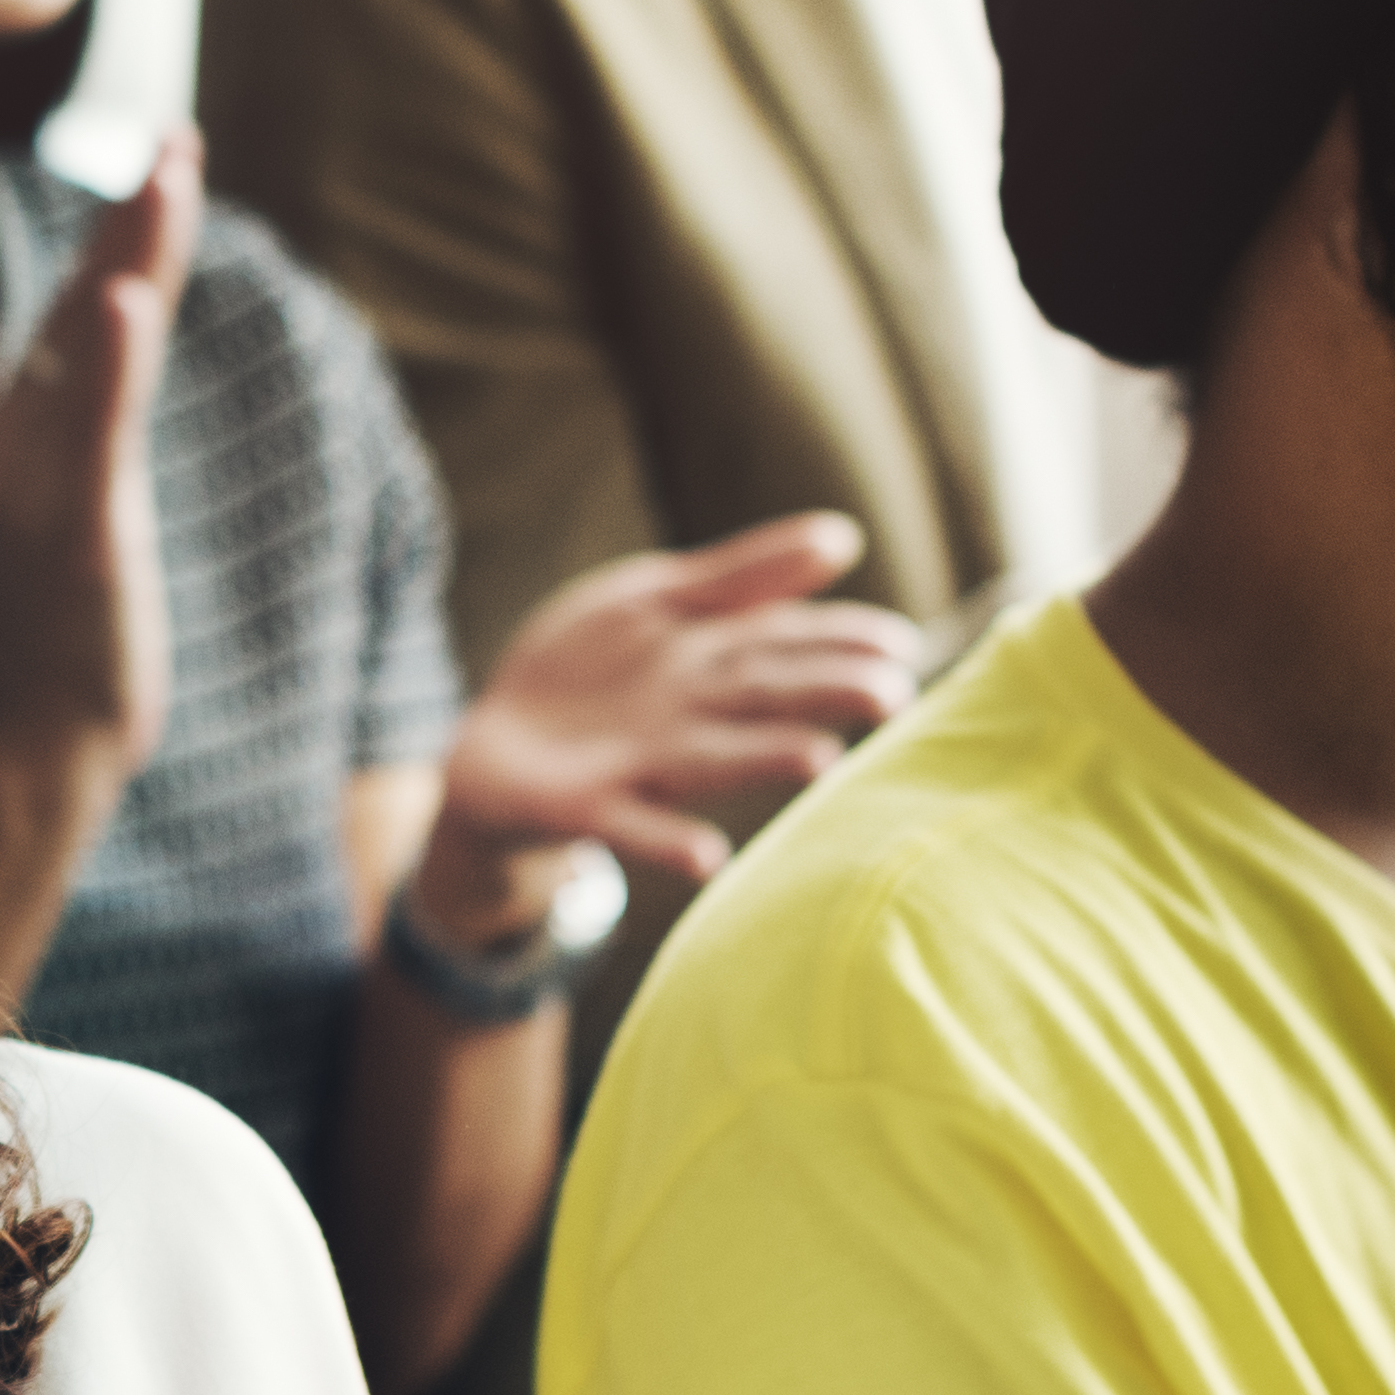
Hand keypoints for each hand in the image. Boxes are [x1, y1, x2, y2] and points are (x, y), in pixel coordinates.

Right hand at [0, 130, 199, 785]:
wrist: (40, 743)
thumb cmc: (61, 645)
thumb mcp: (70, 521)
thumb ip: (78, 448)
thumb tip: (96, 392)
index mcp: (27, 438)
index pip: (84, 319)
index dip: (123, 238)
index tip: (164, 159)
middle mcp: (26, 445)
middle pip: (88, 312)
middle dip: (134, 224)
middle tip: (176, 140)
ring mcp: (44, 485)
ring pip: (95, 353)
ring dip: (130, 260)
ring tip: (164, 177)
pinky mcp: (72, 532)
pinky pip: (93, 435)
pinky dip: (110, 365)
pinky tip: (128, 302)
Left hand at [418, 511, 918, 931]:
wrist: (491, 745)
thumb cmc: (590, 670)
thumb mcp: (654, 600)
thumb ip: (738, 575)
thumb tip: (842, 537)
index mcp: (711, 657)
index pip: (789, 640)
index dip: (844, 639)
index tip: (904, 644)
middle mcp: (691, 713)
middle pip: (765, 695)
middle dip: (826, 694)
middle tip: (892, 696)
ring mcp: (641, 762)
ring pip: (714, 758)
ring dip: (764, 759)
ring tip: (819, 761)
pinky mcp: (586, 803)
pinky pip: (629, 823)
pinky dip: (666, 840)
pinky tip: (705, 857)